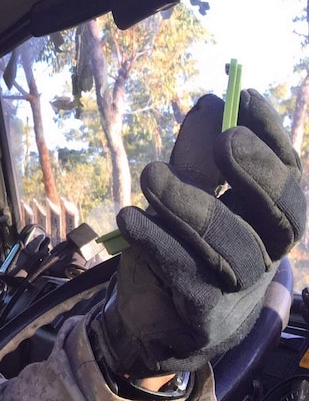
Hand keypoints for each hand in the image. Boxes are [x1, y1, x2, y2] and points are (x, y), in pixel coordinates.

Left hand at [90, 89, 305, 376]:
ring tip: (150, 175)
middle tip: (226, 140)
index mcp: (264, 219)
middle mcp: (262, 253)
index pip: (287, 176)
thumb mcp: (181, 196)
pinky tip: (130, 218)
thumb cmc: (176, 250)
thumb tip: (212, 103)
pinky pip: (187, 276)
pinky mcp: (203, 315)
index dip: (273, 138)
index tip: (249, 97)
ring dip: (189, 206)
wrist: (150, 321)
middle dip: (256, 174)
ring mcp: (236, 288)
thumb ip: (196, 158)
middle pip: (282, 216)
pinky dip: (157, 243)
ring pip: (230, 247)